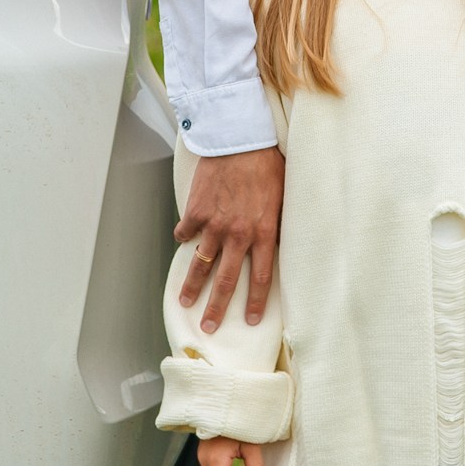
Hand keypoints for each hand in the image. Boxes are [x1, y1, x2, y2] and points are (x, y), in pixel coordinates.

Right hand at [175, 146, 284, 331]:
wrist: (239, 138)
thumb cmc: (267, 162)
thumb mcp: (282, 196)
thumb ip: (276, 223)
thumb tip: (275, 242)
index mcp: (263, 232)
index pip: (261, 277)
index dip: (256, 302)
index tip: (251, 320)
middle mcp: (237, 234)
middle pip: (226, 280)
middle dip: (217, 308)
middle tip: (210, 327)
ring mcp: (213, 224)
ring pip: (200, 264)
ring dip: (192, 285)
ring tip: (184, 301)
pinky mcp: (195, 211)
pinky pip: (185, 231)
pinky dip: (183, 236)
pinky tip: (182, 239)